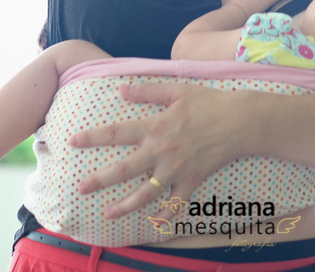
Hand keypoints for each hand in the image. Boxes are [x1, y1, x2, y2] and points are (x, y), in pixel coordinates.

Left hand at [71, 82, 256, 218]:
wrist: (241, 121)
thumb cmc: (209, 102)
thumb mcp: (177, 90)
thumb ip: (147, 91)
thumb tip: (121, 89)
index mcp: (155, 127)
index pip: (117, 133)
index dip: (93, 137)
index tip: (73, 141)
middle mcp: (161, 151)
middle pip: (124, 169)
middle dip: (100, 180)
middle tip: (81, 188)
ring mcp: (177, 169)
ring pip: (146, 193)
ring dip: (125, 205)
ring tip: (108, 214)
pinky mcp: (192, 180)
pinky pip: (177, 202)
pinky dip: (167, 215)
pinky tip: (156, 224)